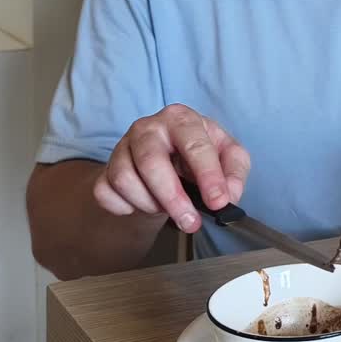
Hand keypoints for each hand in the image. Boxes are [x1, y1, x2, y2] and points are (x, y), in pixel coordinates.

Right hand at [93, 103, 250, 233]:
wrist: (166, 162)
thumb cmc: (197, 156)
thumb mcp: (227, 156)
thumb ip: (235, 171)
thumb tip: (229, 194)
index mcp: (181, 119)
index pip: (194, 145)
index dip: (208, 176)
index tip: (217, 202)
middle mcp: (148, 128)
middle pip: (151, 162)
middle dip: (172, 197)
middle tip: (190, 222)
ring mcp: (122, 147)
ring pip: (126, 180)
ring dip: (150, 204)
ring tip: (167, 207)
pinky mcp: (105, 170)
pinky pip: (106, 194)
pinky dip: (126, 208)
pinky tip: (143, 205)